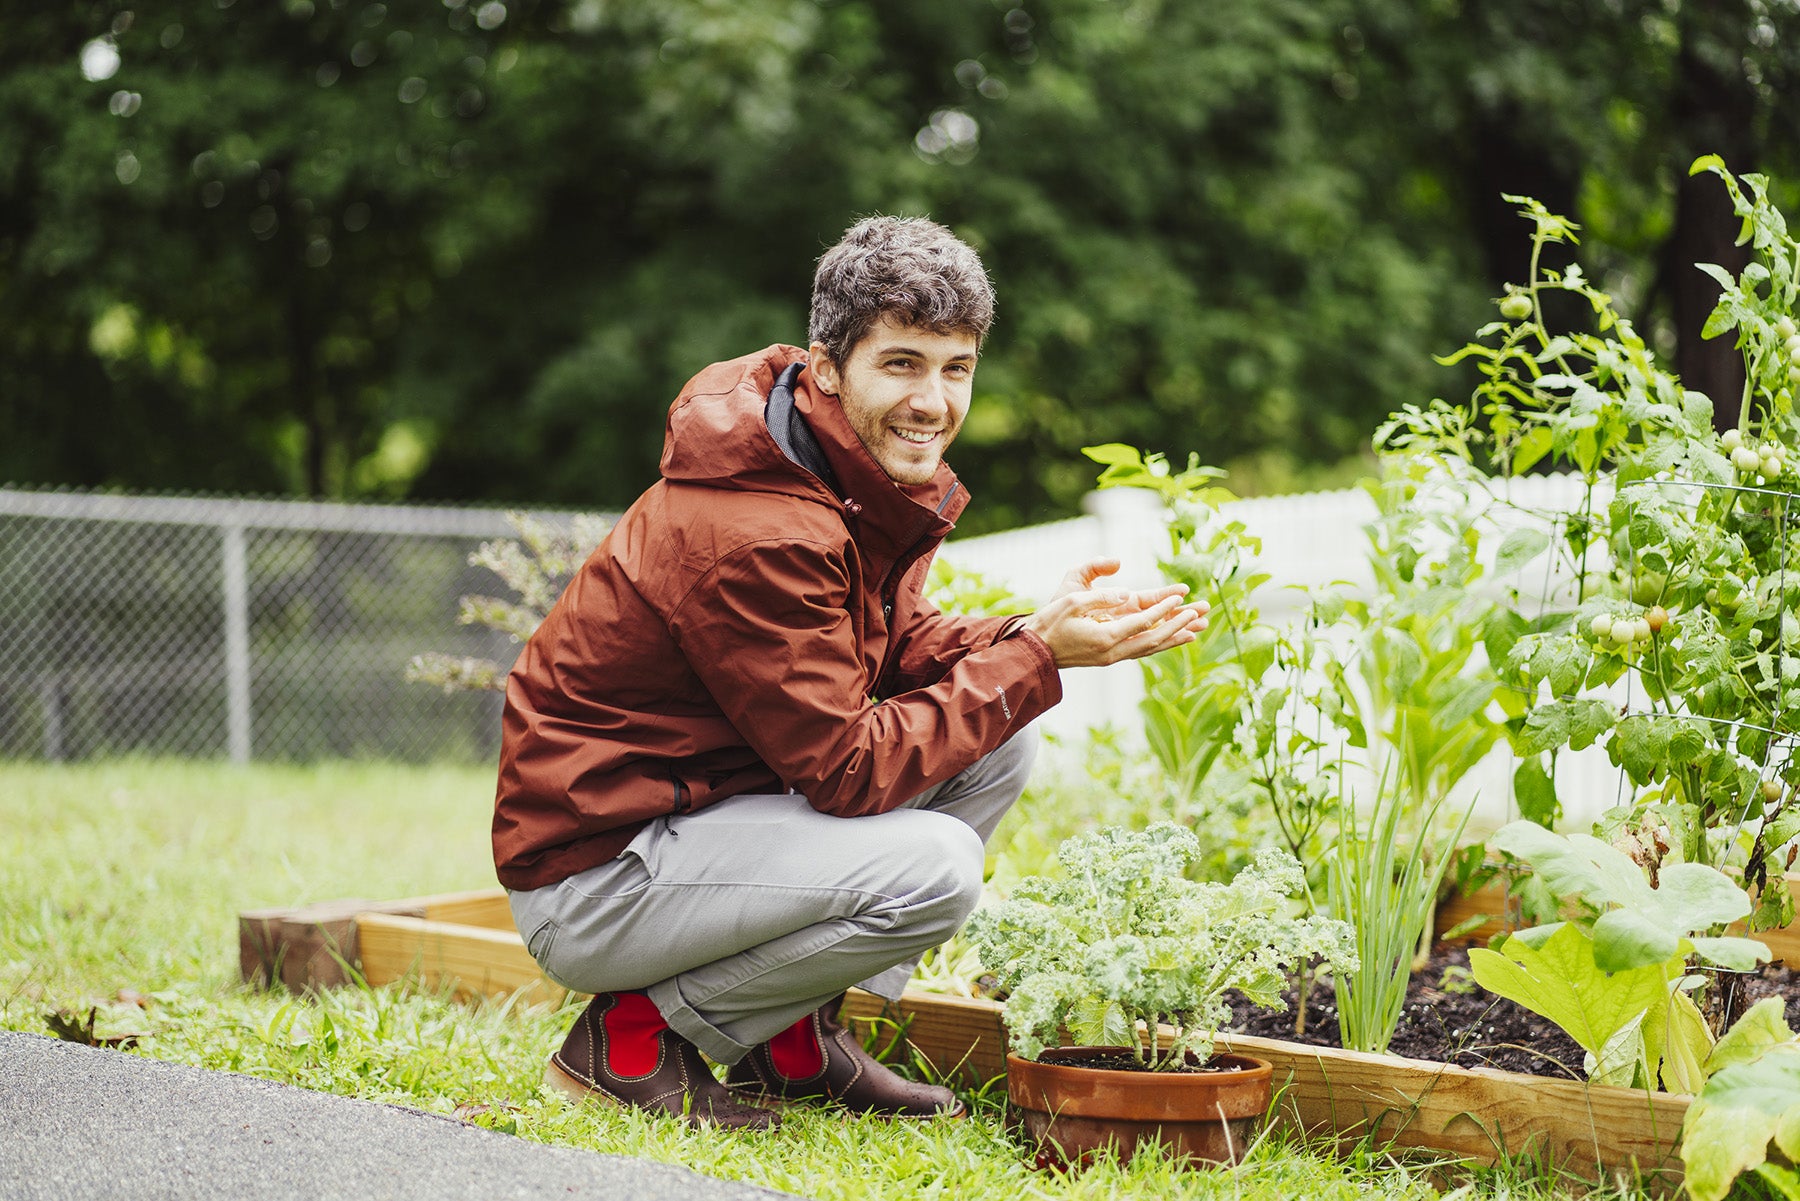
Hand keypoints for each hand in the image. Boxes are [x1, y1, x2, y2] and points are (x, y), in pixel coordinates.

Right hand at [1021, 558, 1209, 668]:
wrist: (1036, 651)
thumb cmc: (1050, 622)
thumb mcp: (1071, 600)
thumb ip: (1100, 596)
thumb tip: (1128, 594)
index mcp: (1104, 637)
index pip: (1142, 622)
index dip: (1164, 609)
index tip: (1181, 596)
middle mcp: (1113, 651)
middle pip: (1155, 639)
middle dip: (1180, 624)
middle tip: (1202, 612)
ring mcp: (1113, 657)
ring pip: (1152, 647)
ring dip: (1176, 636)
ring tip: (1199, 628)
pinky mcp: (1112, 657)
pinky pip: (1143, 650)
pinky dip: (1161, 643)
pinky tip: (1175, 638)